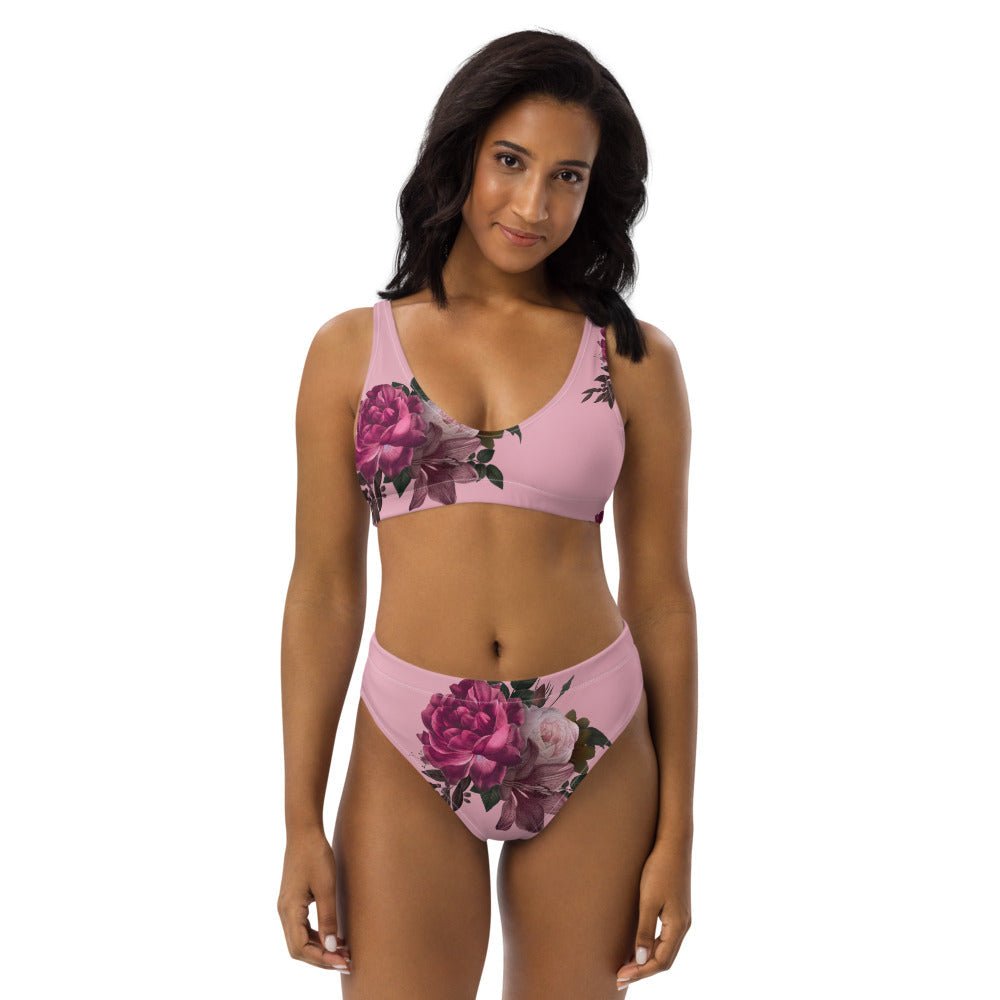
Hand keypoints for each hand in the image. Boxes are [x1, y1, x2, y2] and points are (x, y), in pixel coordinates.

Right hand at [276, 828, 351, 973]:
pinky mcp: (293, 902)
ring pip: (300, 940)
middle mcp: (284, 912)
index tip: (342, 962)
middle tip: (346, 962)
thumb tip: (331, 948)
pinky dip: (317, 937)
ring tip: (344, 953)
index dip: (321, 959)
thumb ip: (328, 918)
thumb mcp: (326, 886)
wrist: (304, 832)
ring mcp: (287, 907)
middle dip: (321, 959)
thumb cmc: (315, 855)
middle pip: (298, 948)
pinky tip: (334, 937)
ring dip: (320, 949)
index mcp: (289, 909)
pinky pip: (302, 928)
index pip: (300, 948)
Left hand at [615, 838, 691, 990]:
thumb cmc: (659, 869)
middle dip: (642, 971)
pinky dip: (651, 947)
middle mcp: (683, 926)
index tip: (621, 977)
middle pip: (664, 959)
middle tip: (619, 977)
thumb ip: (645, 931)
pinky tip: (637, 947)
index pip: (661, 962)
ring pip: (665, 950)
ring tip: (626, 967)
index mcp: (678, 926)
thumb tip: (641, 961)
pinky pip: (664, 937)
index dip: (641, 973)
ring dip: (647, 961)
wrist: (673, 842)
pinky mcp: (676, 909)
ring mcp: (681, 918)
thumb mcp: (648, 901)